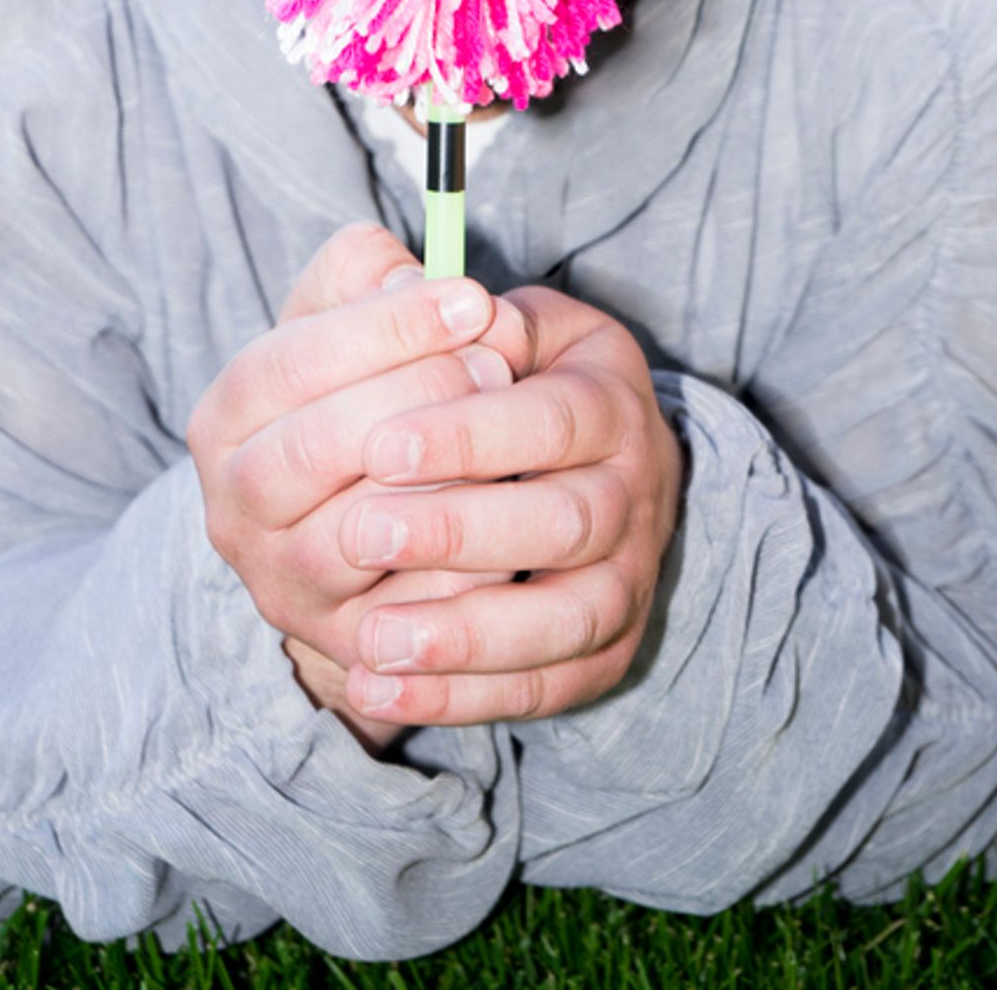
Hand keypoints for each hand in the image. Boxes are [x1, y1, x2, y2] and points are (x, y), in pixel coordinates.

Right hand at [186, 224, 525, 745]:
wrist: (341, 533)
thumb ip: (361, 277)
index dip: (384, 328)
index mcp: (222, 419)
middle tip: (497, 361)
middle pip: (306, 453)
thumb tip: (410, 273)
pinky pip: (410, 612)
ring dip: (441, 483)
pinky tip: (515, 512)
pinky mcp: (343, 646)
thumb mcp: (339, 325)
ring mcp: (283, 585)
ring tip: (513, 434)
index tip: (472, 297)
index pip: (288, 363)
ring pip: (354, 540)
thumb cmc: (349, 399)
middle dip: (413, 398)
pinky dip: (465, 565)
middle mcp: (232, 510)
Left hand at [335, 285, 685, 729]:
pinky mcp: (607, 649)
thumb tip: (441, 300)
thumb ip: (464, 310)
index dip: (470, 435)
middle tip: (359, 536)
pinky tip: (378, 688)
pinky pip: (549, 687)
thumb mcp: (504, 321)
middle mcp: (637, 489)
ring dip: (467, 636)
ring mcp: (631, 575)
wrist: (579, 456)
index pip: (553, 419)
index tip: (381, 446)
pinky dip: (465, 697)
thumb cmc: (514, 374)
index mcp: (609, 397)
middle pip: (568, 522)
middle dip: (460, 533)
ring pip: (568, 618)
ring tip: (373, 638)